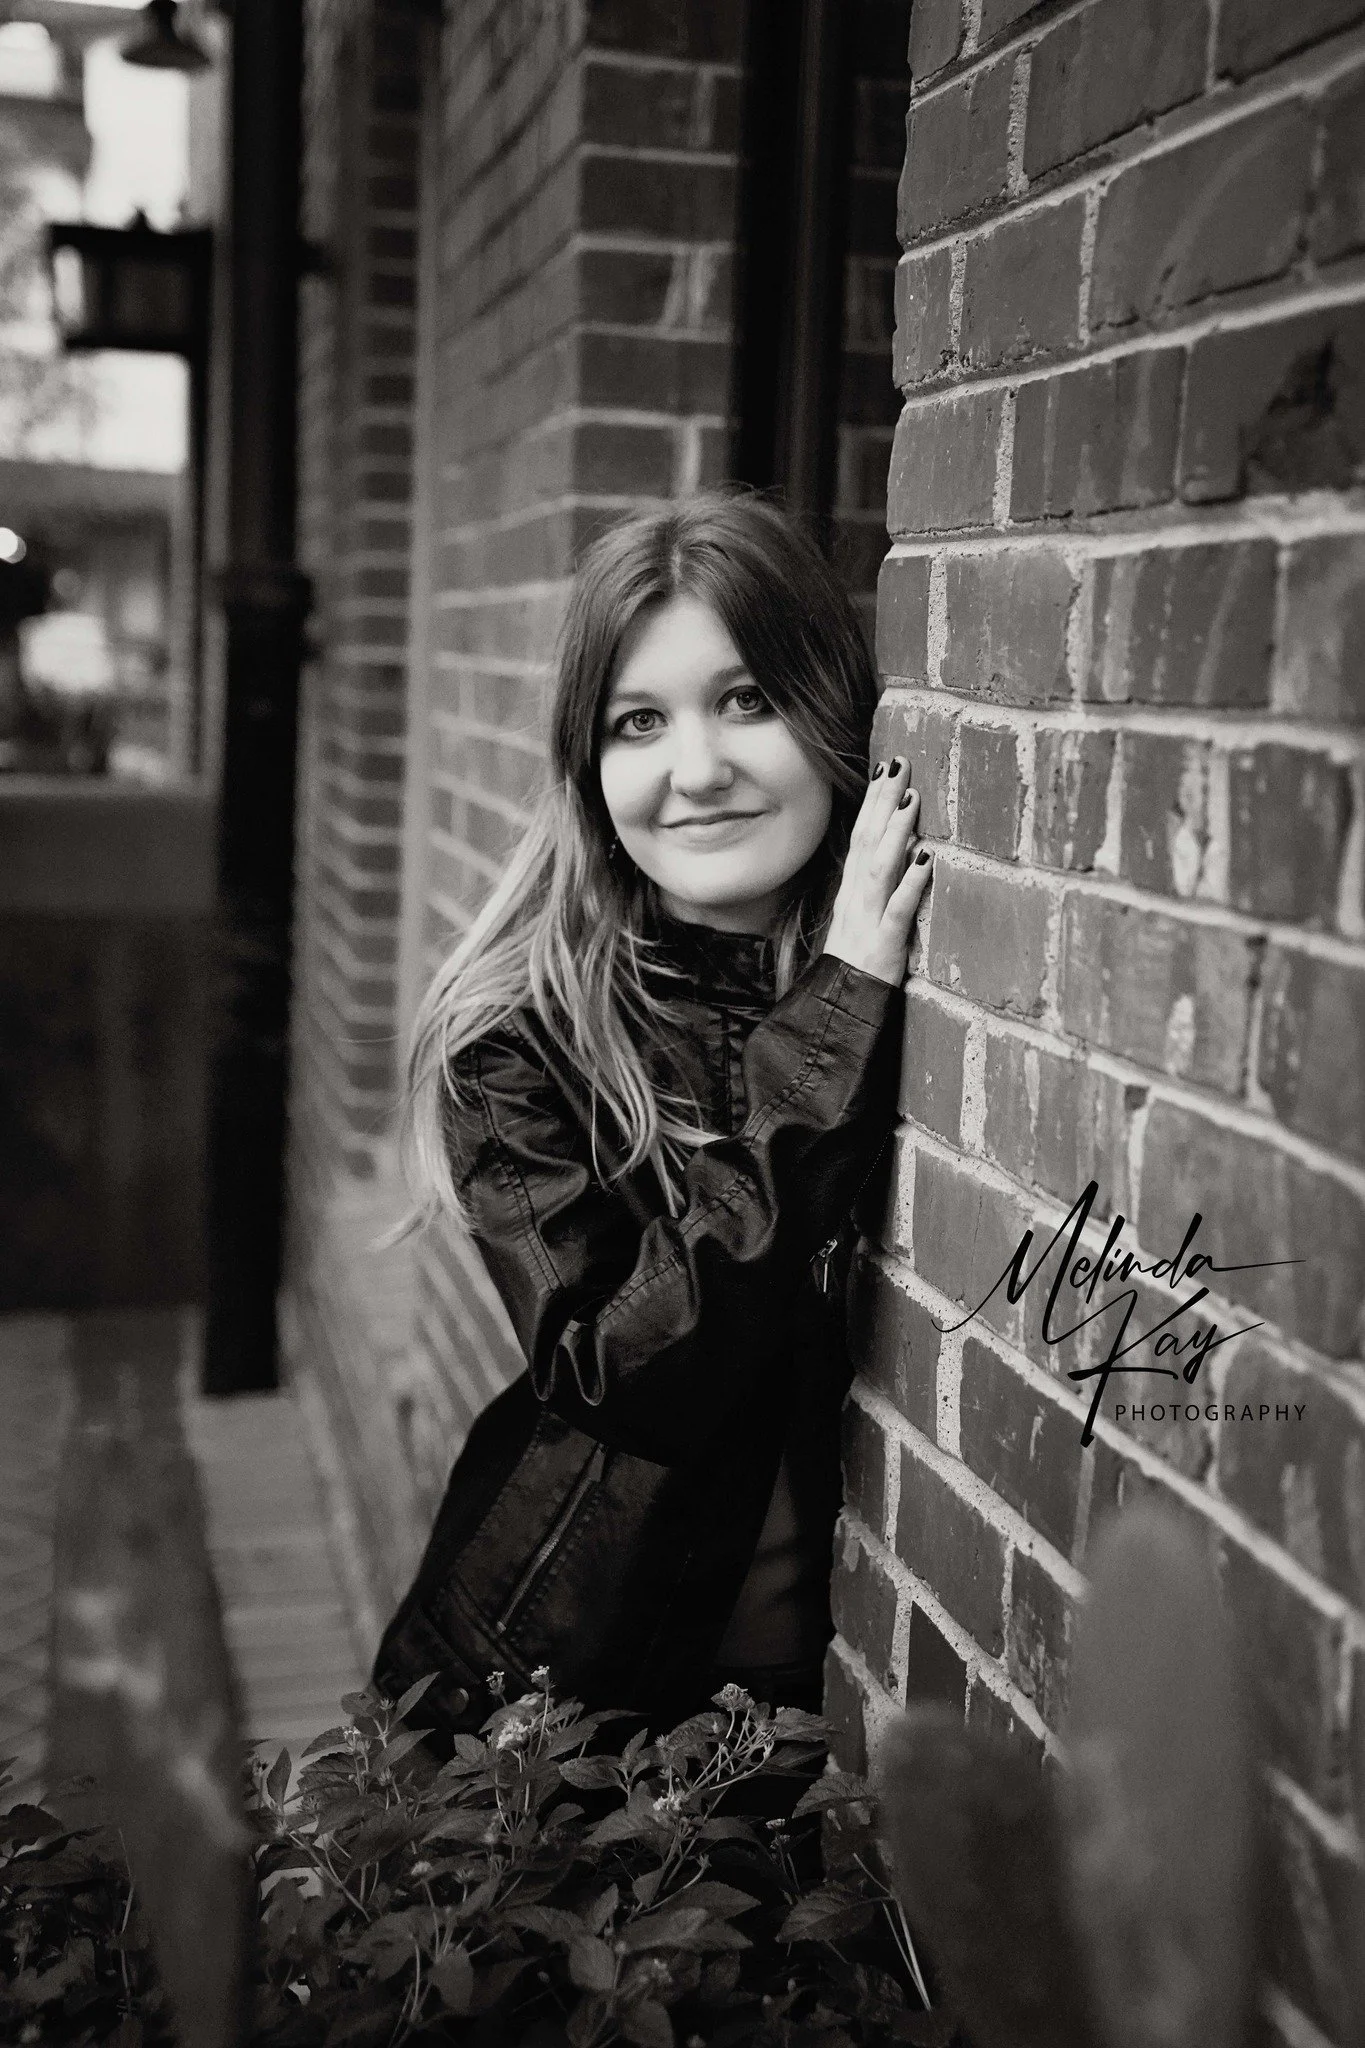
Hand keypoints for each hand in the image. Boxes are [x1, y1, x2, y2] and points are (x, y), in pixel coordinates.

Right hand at [821, 756, 932, 985]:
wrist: (838, 1008)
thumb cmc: (857, 962)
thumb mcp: (864, 917)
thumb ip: (878, 884)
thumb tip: (904, 847)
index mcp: (851, 891)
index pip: (861, 836)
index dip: (872, 801)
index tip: (886, 766)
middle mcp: (855, 899)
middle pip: (867, 841)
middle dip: (883, 801)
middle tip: (900, 764)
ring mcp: (867, 920)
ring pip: (879, 869)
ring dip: (895, 833)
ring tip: (911, 800)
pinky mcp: (883, 946)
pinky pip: (897, 910)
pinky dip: (911, 884)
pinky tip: (926, 860)